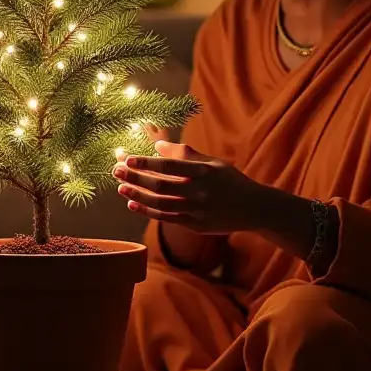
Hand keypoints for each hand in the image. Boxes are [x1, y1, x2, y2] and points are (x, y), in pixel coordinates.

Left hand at [112, 140, 267, 233]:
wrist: (254, 209)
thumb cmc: (230, 180)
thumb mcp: (213, 163)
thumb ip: (186, 154)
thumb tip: (158, 145)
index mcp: (204, 172)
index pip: (170, 166)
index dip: (146, 162)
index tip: (127, 157)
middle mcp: (200, 192)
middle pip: (160, 185)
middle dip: (135, 177)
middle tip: (116, 169)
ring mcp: (197, 211)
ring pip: (160, 203)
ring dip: (137, 194)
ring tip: (120, 186)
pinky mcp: (195, 226)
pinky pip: (166, 218)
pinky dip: (147, 211)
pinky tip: (132, 203)